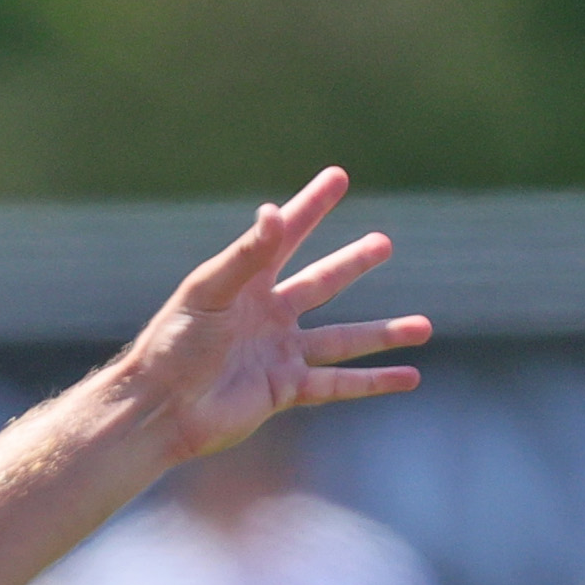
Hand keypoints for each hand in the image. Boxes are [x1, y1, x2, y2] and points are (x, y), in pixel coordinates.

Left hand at [120, 175, 433, 465]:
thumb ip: (246, 254)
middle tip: (384, 243)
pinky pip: (338, 384)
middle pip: (322, 284)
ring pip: (343, 339)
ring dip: (383, 334)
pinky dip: (374, 383)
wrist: (160, 407)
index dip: (312, 207)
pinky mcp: (284, 390)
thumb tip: (274, 211)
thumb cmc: (172, 344)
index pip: (287, 236)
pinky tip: (409, 377)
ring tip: (424, 326)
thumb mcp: (208, 292)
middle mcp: (268, 316)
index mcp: (247, 283)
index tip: (338, 178)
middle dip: (353, 264)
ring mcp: (279, 354)